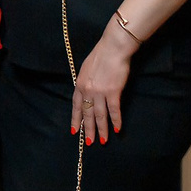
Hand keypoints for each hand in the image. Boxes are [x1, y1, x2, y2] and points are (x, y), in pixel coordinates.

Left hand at [72, 22, 135, 145]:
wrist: (113, 48)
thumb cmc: (101, 56)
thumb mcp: (86, 69)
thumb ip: (86, 82)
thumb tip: (86, 91)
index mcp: (79, 85)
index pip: (75, 106)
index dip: (75, 120)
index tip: (74, 131)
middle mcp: (87, 91)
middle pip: (87, 114)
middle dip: (87, 129)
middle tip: (88, 142)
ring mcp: (100, 92)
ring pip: (100, 116)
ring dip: (101, 129)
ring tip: (102, 141)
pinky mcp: (113, 92)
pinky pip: (114, 110)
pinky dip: (116, 121)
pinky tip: (117, 129)